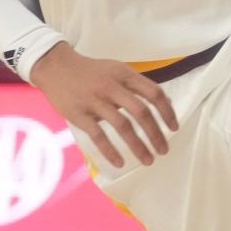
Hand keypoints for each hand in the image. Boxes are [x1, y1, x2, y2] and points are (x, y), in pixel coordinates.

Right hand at [30, 42, 177, 167]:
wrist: (56, 67)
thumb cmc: (92, 71)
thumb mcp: (118, 70)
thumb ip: (139, 85)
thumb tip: (167, 103)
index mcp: (125, 74)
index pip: (154, 93)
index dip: (167, 111)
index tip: (174, 128)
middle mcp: (112, 87)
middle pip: (141, 112)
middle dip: (156, 134)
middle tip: (164, 150)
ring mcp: (95, 101)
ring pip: (122, 126)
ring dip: (138, 146)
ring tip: (148, 160)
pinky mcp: (79, 114)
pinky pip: (98, 136)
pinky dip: (111, 151)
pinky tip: (120, 163)